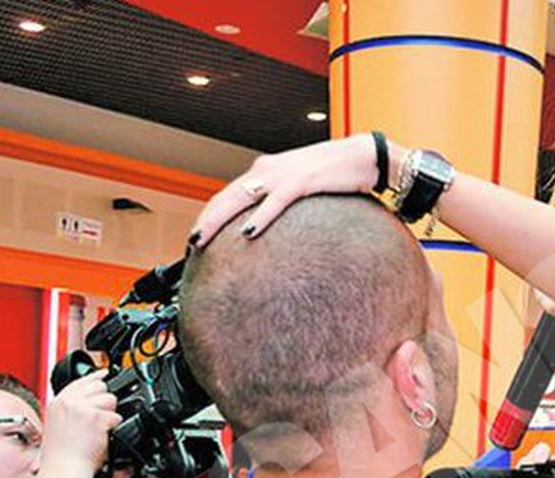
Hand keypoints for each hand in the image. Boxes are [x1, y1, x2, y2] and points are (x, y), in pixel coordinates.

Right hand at [40, 371, 121, 473]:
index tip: (105, 373)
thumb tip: (87, 401)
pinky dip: (114, 428)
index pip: (81, 380)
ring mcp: (83, 408)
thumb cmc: (62, 455)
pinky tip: (102, 437)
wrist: (64, 469)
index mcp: (58, 402)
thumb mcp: (58, 424)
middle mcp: (69, 402)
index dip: (96, 377)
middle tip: (99, 419)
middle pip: (100, 386)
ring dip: (110, 414)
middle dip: (105, 401)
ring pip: (110, 400)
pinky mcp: (97, 418)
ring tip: (99, 430)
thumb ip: (71, 409)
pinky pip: (116, 417)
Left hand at [191, 135, 379, 247]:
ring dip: (217, 221)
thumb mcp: (301, 186)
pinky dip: (259, 217)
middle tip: (189, 244)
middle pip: (225, 197)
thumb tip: (268, 223)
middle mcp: (266, 170)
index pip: (227, 195)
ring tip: (202, 240)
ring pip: (240, 199)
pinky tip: (248, 233)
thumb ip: (281, 200)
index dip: (208, 216)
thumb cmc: (336, 174)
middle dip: (204, 221)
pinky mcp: (301, 182)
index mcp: (264, 171)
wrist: (364, 156)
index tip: (197, 236)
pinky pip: (274, 202)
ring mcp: (282, 175)